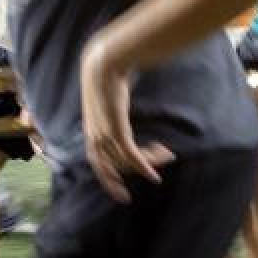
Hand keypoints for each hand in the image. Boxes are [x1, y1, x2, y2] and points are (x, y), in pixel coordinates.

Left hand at [79, 38, 174, 203]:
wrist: (104, 65)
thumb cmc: (106, 78)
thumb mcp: (106, 100)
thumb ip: (110, 109)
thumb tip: (119, 105)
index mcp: (91, 132)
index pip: (98, 164)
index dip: (108, 180)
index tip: (121, 192)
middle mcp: (94, 138)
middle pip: (116, 166)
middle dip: (134, 172)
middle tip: (153, 176)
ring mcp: (104, 135)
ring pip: (127, 160)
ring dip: (149, 161)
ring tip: (167, 154)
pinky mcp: (116, 130)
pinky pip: (132, 155)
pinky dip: (144, 166)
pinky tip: (156, 175)